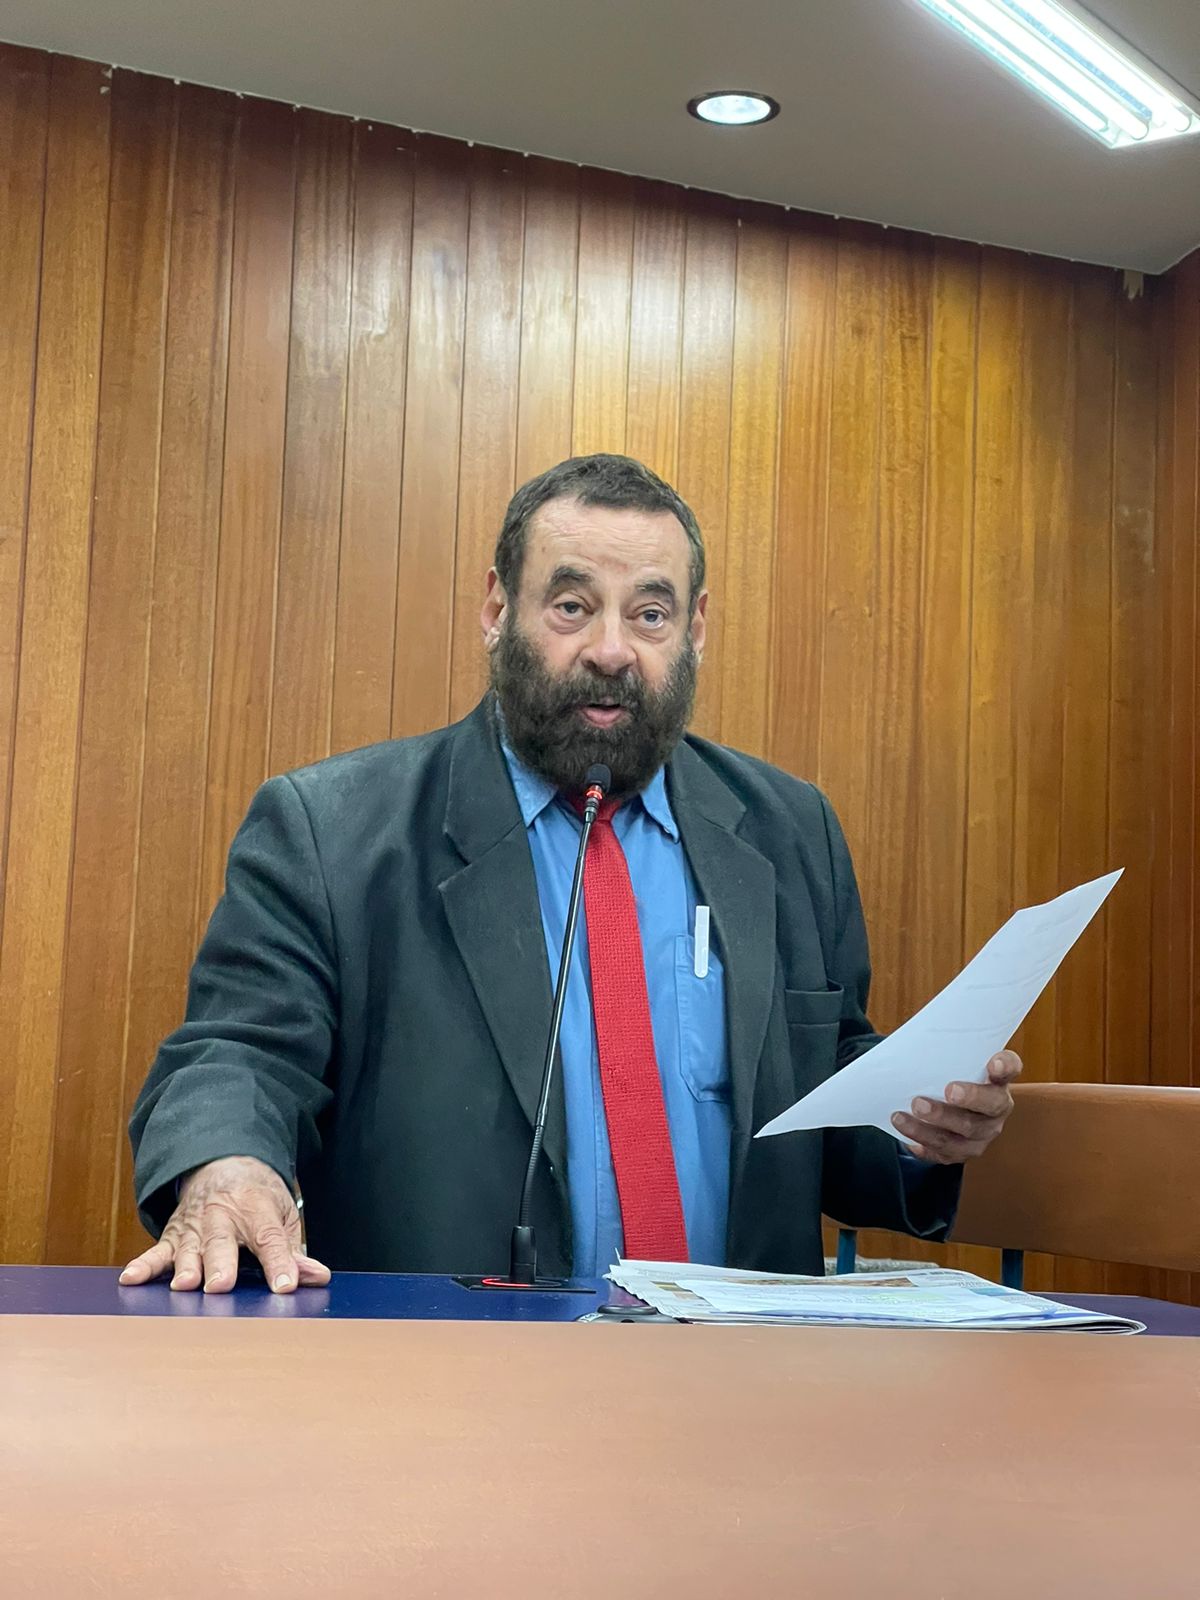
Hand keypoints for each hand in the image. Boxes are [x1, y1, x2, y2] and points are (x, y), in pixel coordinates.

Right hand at [118, 1155, 330, 1293]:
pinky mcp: (174, 1235)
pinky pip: (157, 1251)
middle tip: (220, 1285)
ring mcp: (195, 1226)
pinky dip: (143, 1265)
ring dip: (186, 1267)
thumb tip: (318, 1277)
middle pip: (222, 1242)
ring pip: (189, 1249)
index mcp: (256, 1209)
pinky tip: (130, 1278)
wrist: (222, 1161)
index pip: (270, 1238)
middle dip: (221, 1264)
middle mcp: (223, 1216)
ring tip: (184, 1286)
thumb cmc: (257, 1195)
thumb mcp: (282, 1214)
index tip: (285, 1286)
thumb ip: (294, 1249)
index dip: (279, 1263)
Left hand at [891, 1051, 1021, 1164]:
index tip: (994, 1063)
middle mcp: (995, 1111)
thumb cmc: (953, 1077)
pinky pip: (940, 1153)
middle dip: (969, 1099)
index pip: (1009, 1070)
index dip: (1005, 1067)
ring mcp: (979, 1136)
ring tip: (901, 1117)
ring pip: (958, 1137)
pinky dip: (921, 1144)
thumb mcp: (957, 1062)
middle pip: (987, 1108)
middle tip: (948, 1091)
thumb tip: (921, 1039)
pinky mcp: (960, 1153)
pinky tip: (904, 1136)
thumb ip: (949, 1052)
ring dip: (928, 1128)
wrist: (954, 1106)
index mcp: (998, 1082)